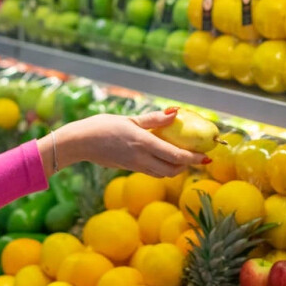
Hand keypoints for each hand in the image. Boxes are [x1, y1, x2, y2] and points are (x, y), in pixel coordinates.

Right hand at [42, 109, 207, 177]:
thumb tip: (176, 113)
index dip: (193, 158)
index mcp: (144, 144)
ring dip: (175, 168)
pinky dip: (162, 167)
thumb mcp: (130, 119)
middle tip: (195, 156)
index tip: (206, 156)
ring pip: (162, 173)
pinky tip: (163, 156)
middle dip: (187, 165)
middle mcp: (141, 158)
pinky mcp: (129, 168)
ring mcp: (135, 166)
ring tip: (182, 156)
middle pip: (172, 170)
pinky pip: (151, 171)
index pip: (176, 156)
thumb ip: (154, 119)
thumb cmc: (102, 126)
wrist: (80, 143)